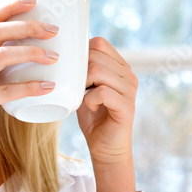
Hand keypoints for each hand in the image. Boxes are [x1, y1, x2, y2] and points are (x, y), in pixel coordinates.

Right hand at [0, 0, 58, 157]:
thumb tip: (25, 52)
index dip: (10, 7)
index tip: (33, 0)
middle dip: (27, 27)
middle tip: (52, 30)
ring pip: (1, 56)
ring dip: (31, 53)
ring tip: (54, 57)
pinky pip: (4, 91)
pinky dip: (28, 87)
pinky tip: (47, 87)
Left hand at [77, 37, 138, 191]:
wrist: (106, 148)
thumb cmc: (94, 117)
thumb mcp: (85, 88)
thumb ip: (82, 70)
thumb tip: (62, 52)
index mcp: (121, 67)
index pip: (99, 43)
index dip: (81, 53)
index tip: (75, 72)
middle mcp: (129, 75)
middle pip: (95, 56)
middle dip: (79, 71)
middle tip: (78, 89)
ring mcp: (130, 90)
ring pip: (98, 71)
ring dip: (83, 85)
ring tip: (84, 98)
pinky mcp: (127, 106)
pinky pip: (102, 92)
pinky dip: (89, 100)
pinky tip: (90, 107)